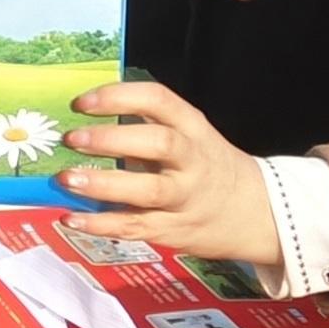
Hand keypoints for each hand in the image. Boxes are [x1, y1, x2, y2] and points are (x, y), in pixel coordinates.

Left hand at [60, 79, 280, 268]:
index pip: (158, 100)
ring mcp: (185, 197)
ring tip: (68, 179)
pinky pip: (136, 227)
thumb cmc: (212, 167)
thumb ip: (149, 126)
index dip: (118, 98)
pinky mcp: (174, 229)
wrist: (261, 212)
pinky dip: (102, 224)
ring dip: (104, 184)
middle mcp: (192, 160)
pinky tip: (72, 218)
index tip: (82, 103)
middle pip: (157, 144)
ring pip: (147, 190)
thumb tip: (86, 120)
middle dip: (111, 139)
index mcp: (193, 128)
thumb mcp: (192, 136)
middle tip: (73, 139)